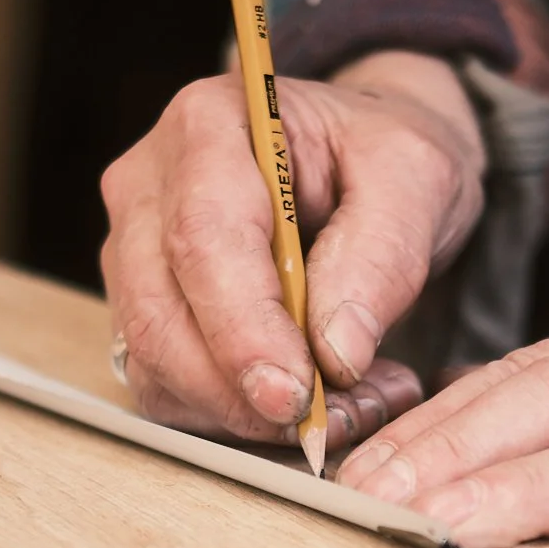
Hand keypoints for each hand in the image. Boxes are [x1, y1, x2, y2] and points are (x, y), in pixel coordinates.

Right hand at [99, 51, 485, 449]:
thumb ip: (382, 257)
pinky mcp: (143, 309)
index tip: (298, 394)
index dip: (244, 330)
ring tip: (347, 406)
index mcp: (208, 126)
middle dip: (241, 390)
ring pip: (154, 362)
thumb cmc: (381, 157)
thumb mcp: (415, 178)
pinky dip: (235, 418)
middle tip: (333, 421)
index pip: (203, 240)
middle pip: (160, 313)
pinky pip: (165, 387)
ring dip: (244, 413)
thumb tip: (338, 353)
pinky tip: (308, 405)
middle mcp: (148, 186)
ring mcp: (134, 252)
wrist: (365, 162)